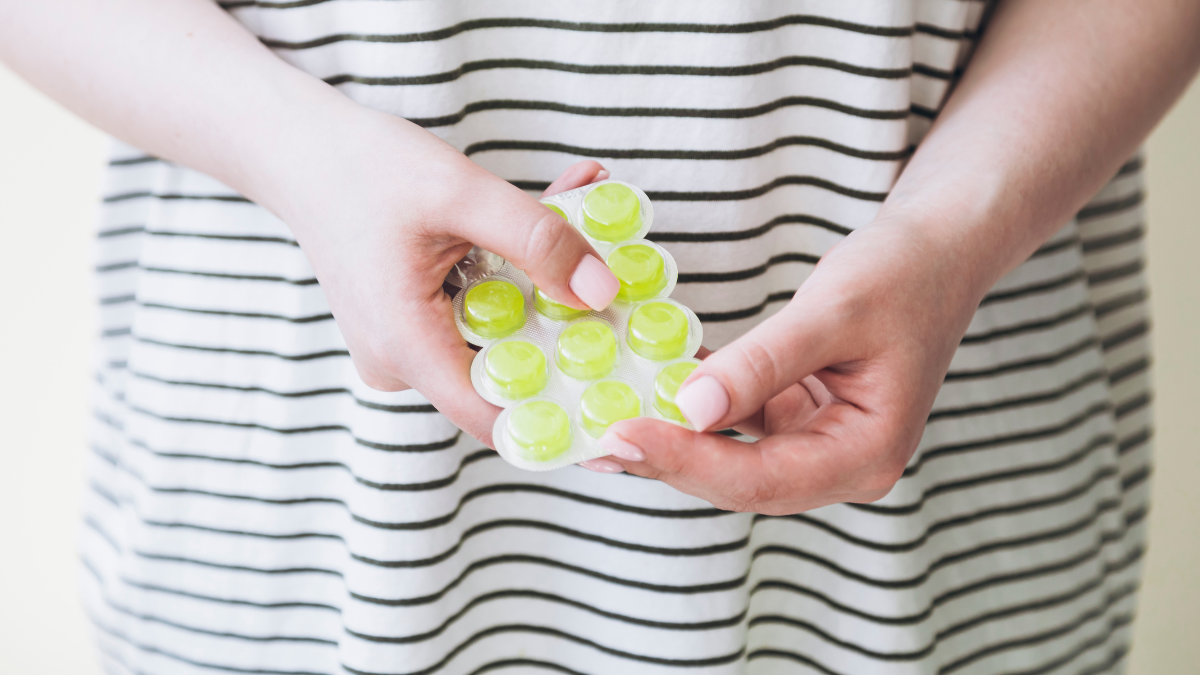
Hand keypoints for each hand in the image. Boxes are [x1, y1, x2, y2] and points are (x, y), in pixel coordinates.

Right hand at [275, 111, 618, 444]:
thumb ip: (536, 241)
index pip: (497, 418)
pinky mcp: (413, 327)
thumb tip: (602, 294)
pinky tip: (551, 212)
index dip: (563, 418)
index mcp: (406, 347)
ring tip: (584, 210)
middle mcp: (402, 363)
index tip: (622, 395)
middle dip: (570, 322)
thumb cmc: (366, 168)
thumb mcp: (461, 193)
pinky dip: (516, 272)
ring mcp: (406, 348)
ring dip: (547, 281)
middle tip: (620, 272)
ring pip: (502, 333)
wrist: (302, 153)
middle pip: (510, 369)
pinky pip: (482, 312)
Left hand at [583, 213, 991, 514]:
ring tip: (603, 426)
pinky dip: (690, 413)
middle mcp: (843, 465)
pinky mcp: (797, 421)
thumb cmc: (902, 273)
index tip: (620, 434)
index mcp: (867, 454)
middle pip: (740, 481)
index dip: (686, 459)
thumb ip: (763, 362)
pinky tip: (642, 396)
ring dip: (671, 442)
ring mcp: (819, 447)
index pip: (761, 477)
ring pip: (730, 461)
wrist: (935, 252)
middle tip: (595, 439)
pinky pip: (734, 428)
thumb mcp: (833, 310)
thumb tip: (691, 408)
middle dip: (668, 459)